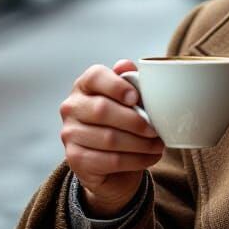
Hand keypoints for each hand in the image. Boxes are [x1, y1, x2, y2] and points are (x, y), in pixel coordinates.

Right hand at [59, 59, 164, 216]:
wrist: (108, 163)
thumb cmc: (121, 122)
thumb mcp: (128, 99)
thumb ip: (130, 81)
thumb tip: (126, 65)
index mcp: (84, 85)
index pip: (95, 77)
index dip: (116, 86)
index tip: (135, 98)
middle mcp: (72, 107)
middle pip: (102, 110)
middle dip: (134, 121)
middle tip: (156, 129)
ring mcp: (70, 134)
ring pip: (109, 138)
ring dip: (140, 144)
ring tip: (158, 144)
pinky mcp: (76, 160)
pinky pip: (110, 160)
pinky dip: (136, 160)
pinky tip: (150, 157)